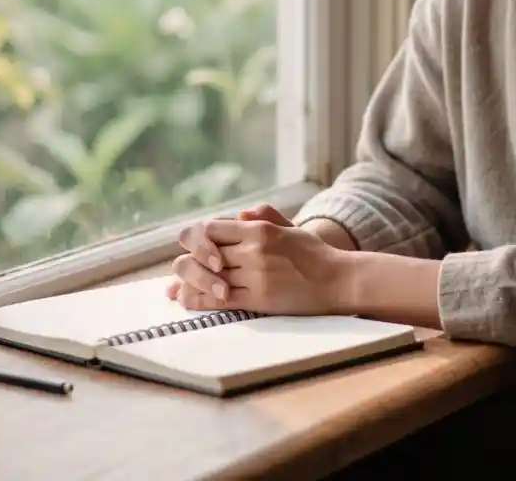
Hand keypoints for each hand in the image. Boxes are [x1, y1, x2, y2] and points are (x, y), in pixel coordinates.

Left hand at [168, 206, 349, 315]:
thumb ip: (264, 217)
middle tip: (183, 268)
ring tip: (176, 288)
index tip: (192, 245)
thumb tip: (238, 217)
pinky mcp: (258, 300)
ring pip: (207, 277)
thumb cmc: (314, 254)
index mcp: (260, 230)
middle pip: (204, 253)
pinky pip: (218, 300)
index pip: (210, 228)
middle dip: (189, 261)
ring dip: (188, 281)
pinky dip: (197, 299)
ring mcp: (255, 276)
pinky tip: (185, 299)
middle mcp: (254, 250)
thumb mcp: (290, 227)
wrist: (338, 281)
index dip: (196, 238)